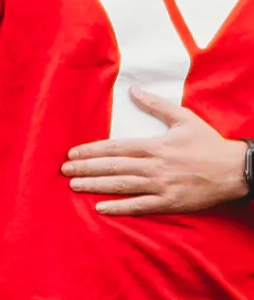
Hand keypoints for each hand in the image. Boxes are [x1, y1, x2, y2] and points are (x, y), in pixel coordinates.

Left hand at [62, 88, 247, 215]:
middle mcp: (154, 166)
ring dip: (96, 186)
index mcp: (154, 145)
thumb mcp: (183, 118)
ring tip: (74, 186)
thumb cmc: (208, 143)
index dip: (92, 151)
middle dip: (86, 168)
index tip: (72, 153)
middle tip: (64, 170)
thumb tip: (133, 90)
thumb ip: (156, 105)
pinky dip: (120, 208)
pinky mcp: (169, 202)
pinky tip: (101, 208)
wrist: (235, 170)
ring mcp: (161, 186)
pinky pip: (140, 206)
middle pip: (113, 167)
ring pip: (122, 186)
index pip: (116, 147)